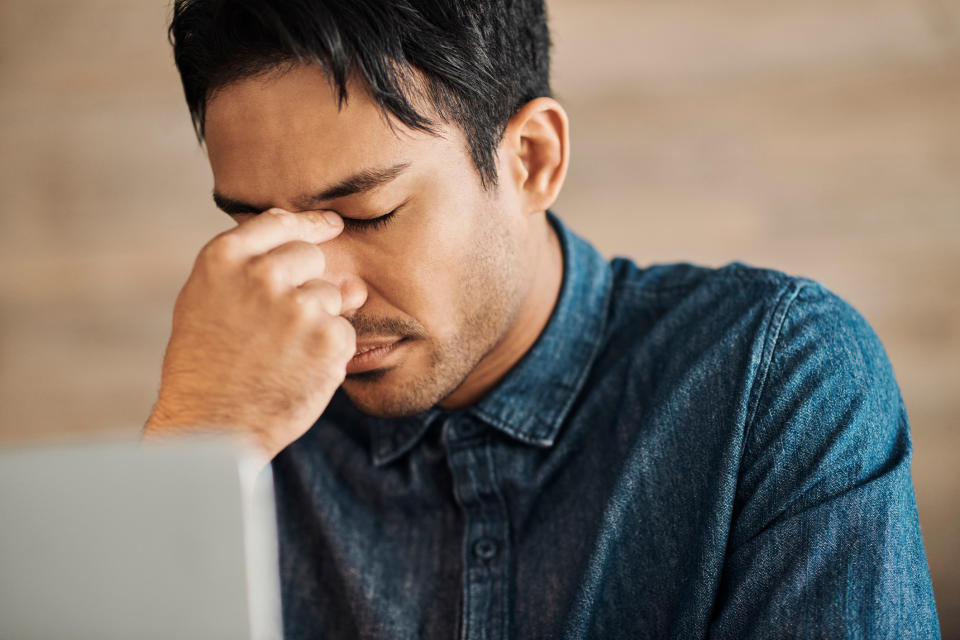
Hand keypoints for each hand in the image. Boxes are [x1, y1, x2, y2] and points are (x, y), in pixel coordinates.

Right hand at [143, 208, 365, 463]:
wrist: (211, 427)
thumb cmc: (205, 366)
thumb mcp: (205, 301)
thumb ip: (253, 263)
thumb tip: (323, 236)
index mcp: (224, 259)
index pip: (279, 222)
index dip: (309, 223)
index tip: (331, 225)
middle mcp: (263, 274)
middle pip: (311, 256)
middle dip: (307, 283)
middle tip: (281, 324)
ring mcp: (299, 305)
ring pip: (332, 294)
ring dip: (318, 320)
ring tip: (283, 354)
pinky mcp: (329, 338)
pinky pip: (345, 330)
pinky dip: (331, 351)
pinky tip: (300, 370)